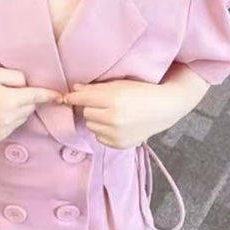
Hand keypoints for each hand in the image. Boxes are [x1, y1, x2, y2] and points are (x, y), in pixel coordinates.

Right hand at [0, 67, 61, 143]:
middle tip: (9, 91)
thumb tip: (27, 85)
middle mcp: (10, 118)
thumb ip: (16, 77)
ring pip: (21, 118)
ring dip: (18, 110)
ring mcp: (3, 131)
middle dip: (26, 99)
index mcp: (11, 100)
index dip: (49, 95)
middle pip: (29, 108)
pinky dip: (8, 120)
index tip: (61, 96)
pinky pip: (10, 127)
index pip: (37, 97)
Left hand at [62, 78, 178, 148]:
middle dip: (91, 107)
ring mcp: (116, 133)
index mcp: (113, 100)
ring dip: (96, 119)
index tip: (65, 97)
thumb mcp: (119, 85)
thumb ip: (96, 88)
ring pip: (91, 125)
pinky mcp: (119, 144)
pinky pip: (99, 137)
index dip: (72, 97)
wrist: (164, 108)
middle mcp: (113, 118)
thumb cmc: (141, 92)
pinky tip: (116, 124)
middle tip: (103, 103)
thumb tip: (74, 89)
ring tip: (111, 113)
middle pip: (86, 112)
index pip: (83, 99)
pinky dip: (103, 131)